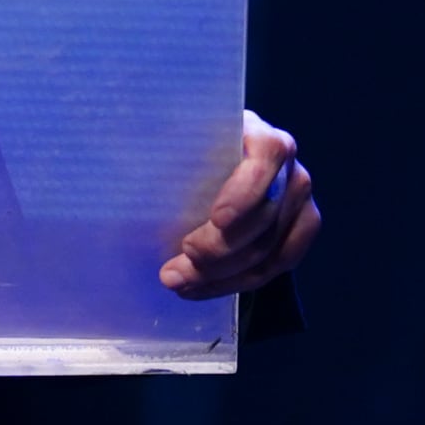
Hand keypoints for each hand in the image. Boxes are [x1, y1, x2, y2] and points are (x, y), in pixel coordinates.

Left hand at [160, 108, 319, 298]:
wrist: (220, 156)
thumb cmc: (192, 146)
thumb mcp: (183, 140)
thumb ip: (169, 151)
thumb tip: (121, 167)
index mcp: (261, 136)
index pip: (266, 158)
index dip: (245, 191)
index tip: (217, 220)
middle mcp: (289, 167)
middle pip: (263, 218)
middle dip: (217, 252)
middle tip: (174, 271)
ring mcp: (300, 199)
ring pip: (269, 250)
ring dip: (221, 276)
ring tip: (178, 283)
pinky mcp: (303, 227)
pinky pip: (279, 265)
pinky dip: (238, 283)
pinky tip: (204, 288)